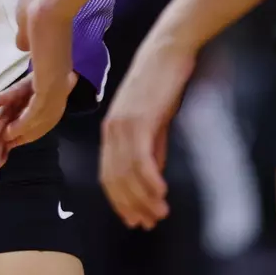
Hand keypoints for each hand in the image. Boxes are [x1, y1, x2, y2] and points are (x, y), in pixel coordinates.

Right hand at [0, 0, 78, 150]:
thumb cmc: (40, 4)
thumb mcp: (29, 28)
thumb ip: (27, 40)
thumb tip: (23, 43)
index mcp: (56, 66)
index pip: (46, 97)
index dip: (31, 111)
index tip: (16, 121)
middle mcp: (60, 77)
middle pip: (48, 114)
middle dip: (29, 129)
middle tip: (11, 140)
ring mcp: (57, 81)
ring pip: (43, 117)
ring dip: (24, 130)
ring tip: (7, 140)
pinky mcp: (50, 82)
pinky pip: (37, 111)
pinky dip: (24, 123)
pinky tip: (11, 131)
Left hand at [100, 33, 195, 229]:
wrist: (167, 51)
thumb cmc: (162, 82)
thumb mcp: (155, 121)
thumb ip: (152, 147)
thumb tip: (153, 175)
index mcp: (111, 130)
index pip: (108, 174)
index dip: (120, 200)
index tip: (134, 219)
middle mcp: (111, 129)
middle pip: (115, 178)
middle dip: (131, 205)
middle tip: (148, 223)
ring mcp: (122, 124)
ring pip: (127, 172)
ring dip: (143, 197)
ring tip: (159, 214)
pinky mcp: (138, 119)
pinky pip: (140, 158)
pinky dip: (149, 179)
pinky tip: (160, 193)